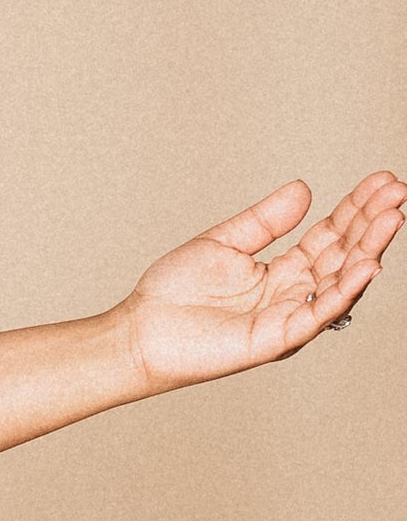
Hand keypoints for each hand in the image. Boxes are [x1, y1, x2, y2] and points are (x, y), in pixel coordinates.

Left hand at [121, 171, 406, 390]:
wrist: (140, 331)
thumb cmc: (174, 294)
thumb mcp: (224, 242)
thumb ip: (266, 220)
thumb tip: (304, 189)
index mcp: (282, 271)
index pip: (331, 235)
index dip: (357, 209)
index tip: (382, 182)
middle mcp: (293, 295)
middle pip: (344, 255)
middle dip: (373, 223)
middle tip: (398, 192)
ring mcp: (289, 317)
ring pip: (341, 282)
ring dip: (369, 249)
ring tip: (392, 217)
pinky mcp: (277, 338)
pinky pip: (319, 314)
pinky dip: (345, 289)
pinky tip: (367, 263)